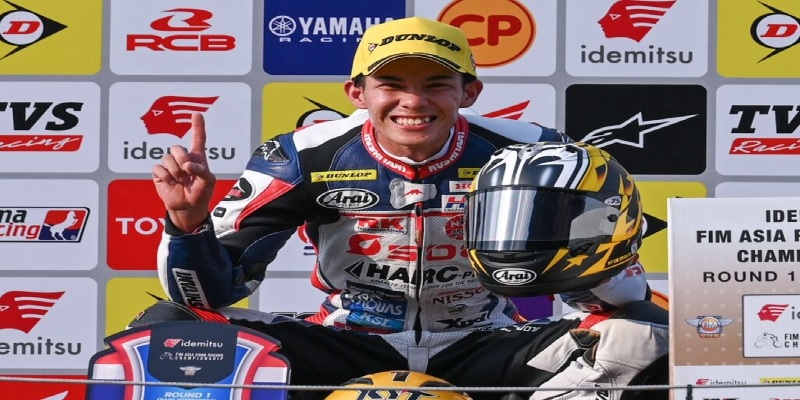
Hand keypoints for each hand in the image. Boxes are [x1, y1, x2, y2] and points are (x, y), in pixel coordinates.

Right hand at [152, 112, 216, 231]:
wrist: (188, 207)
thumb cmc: (201, 193)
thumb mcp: (208, 182)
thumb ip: (202, 171)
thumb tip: (188, 165)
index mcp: (197, 157)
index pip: (198, 138)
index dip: (197, 126)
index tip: (196, 114)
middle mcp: (183, 158)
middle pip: (176, 147)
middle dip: (181, 159)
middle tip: (187, 172)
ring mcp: (170, 165)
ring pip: (166, 158)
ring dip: (174, 171)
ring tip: (180, 181)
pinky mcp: (160, 173)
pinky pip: (158, 168)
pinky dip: (165, 177)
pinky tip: (171, 183)